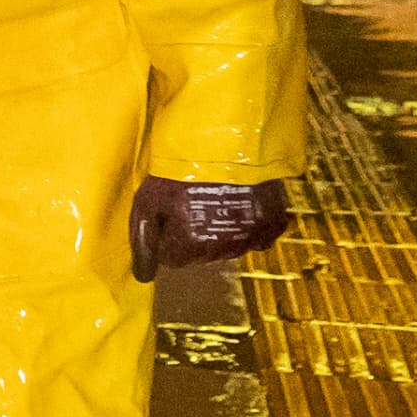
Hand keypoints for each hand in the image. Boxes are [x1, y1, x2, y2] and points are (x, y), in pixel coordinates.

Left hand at [131, 176, 290, 277]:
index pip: (173, 258)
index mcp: (189, 246)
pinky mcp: (272, 222)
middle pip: (202, 253)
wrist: (225, 139)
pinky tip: (243, 206)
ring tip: (217, 197)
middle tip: (193, 199)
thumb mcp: (147, 202)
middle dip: (194, 233)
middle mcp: (222, 249)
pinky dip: (252, 227)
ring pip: (230, 245)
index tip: (171, 211)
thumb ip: (143, 243)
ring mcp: (250, 237)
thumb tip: (143, 278)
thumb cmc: (179, 169)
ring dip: (222, 230)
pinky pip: (261, 237)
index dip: (168, 235)